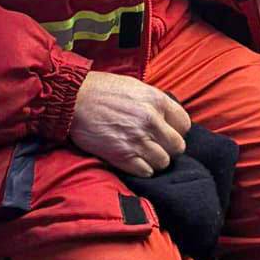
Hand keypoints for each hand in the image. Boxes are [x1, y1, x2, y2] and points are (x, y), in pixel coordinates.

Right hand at [71, 71, 190, 176]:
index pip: (184, 125)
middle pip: (177, 147)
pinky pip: (146, 172)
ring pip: (163, 162)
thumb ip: (155, 102)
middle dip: (168, 148)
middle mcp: (152, 121)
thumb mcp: (136, 87)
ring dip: (155, 160)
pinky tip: (133, 161)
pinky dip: (142, 169)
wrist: (74, 99)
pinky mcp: (122, 155)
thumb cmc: (103, 90)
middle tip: (156, 145)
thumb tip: (168, 117)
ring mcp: (138, 139)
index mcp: (157, 101)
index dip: (177, 131)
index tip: (168, 132)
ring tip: (143, 153)